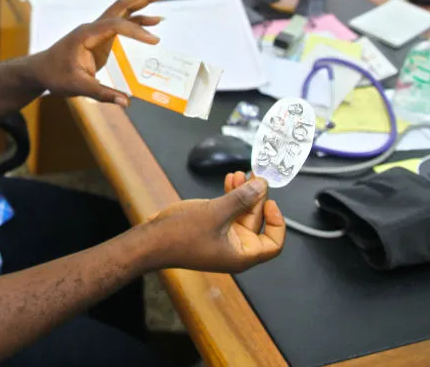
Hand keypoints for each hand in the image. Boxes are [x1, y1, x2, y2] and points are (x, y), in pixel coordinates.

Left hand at [31, 0, 173, 105]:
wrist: (40, 71)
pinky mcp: (100, 37)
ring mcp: (97, 30)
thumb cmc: (55, 77)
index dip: (136, 31)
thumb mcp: (77, 87)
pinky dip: (138, 20)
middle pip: (122, 5)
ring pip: (123, 10)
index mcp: (87, 35)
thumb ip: (102, 93)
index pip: (116, 25)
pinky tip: (153, 20)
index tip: (154, 41)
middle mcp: (93, 27)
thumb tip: (127, 102)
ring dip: (144, 1)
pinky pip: (122, 23)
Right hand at [145, 172, 284, 273]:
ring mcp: (222, 238)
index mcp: (241, 255)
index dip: (277, 223)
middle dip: (256, 198)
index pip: (273, 244)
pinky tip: (229, 180)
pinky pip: (227, 211)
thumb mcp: (216, 213)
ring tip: (241, 174)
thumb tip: (261, 186)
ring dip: (242, 193)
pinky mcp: (210, 228)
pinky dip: (230, 196)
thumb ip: (241, 198)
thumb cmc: (181, 235)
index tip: (270, 202)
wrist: (152, 240)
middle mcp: (235, 248)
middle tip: (256, 178)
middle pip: (256, 222)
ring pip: (241, 213)